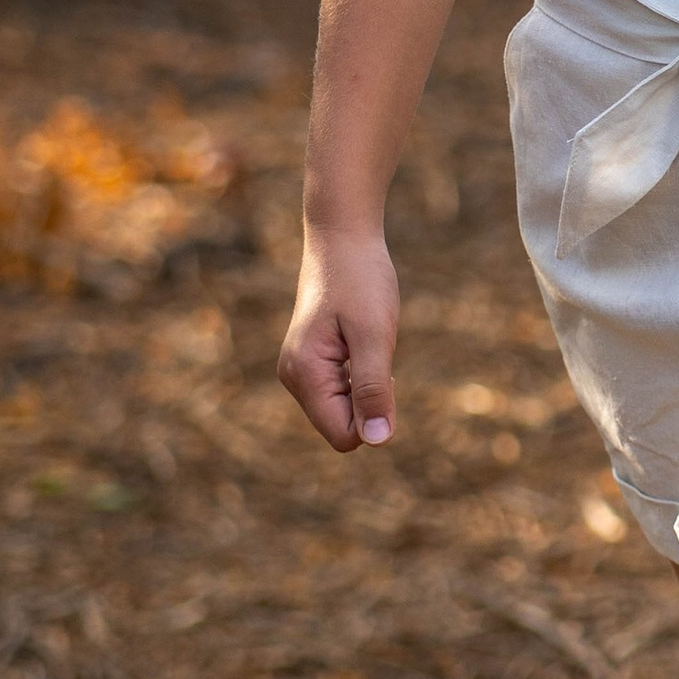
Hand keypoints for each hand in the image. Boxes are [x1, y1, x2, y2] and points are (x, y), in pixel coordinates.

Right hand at [278, 229, 400, 448]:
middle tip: (375, 353)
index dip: (374, 417)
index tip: (385, 373)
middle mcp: (294, 378)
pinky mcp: (311, 360)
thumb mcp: (375, 335)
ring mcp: (300, 369)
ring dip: (367, 386)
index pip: (343, 436)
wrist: (342, 237)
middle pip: (341, 426)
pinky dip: (361, 376)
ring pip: (343, 410)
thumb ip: (374, 389)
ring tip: (367, 344)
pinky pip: (341, 391)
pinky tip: (362, 344)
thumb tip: (377, 440)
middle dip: (370, 401)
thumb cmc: (361, 280)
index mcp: (304, 375)